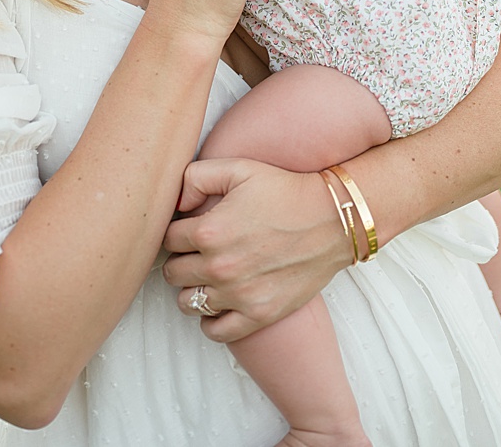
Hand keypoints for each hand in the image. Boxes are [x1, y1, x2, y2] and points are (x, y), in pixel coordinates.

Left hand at [160, 158, 351, 341]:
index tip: (188, 230)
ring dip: (191, 290)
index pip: (167, 240)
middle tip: (196, 252)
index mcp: (209, 231)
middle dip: (180, 260)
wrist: (333, 219)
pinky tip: (218, 303)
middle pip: (172, 272)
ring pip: (188, 303)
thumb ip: (195, 178)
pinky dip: (210, 320)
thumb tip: (176, 203)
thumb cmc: (285, 191)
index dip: (175, 232)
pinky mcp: (260, 314)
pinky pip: (216, 331)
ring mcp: (240, 295)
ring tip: (205, 277)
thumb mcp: (237, 169)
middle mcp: (220, 267)